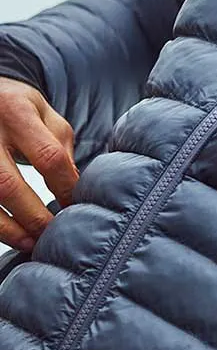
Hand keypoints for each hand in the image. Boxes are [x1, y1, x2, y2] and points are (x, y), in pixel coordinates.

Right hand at [0, 77, 78, 252]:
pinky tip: (9, 234)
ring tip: (30, 242)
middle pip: (7, 184)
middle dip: (32, 215)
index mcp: (17, 113)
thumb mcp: (44, 113)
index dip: (65, 185)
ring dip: (7, 228)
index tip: (76, 203)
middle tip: (52, 233)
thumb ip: (60, 145)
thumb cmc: (17, 107)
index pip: (47, 156)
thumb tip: (73, 184)